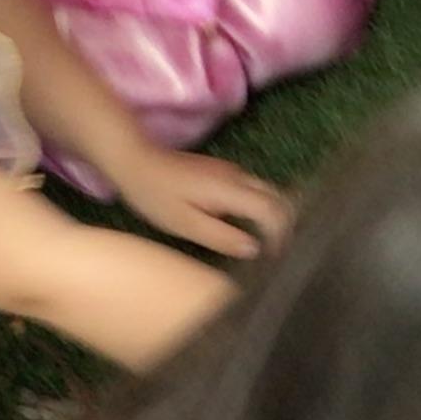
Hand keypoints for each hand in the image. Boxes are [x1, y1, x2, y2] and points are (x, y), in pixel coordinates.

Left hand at [112, 146, 291, 258]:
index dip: (280, 236)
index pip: (273, 211)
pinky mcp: (224, 172)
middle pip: (279, 198)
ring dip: (274, 217)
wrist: (135, 161)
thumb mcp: (185, 224)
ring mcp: (232, 171)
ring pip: (269, 192)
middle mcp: (238, 176)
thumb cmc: (155, 196)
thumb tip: (253, 249)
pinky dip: (261, 209)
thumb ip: (221, 237)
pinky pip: (255, 190)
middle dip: (285, 226)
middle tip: (277, 255)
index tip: (274, 259)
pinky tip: (250, 228)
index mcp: (230, 190)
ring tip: (267, 245)